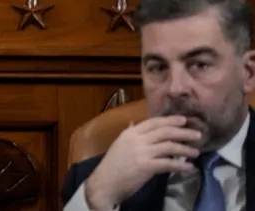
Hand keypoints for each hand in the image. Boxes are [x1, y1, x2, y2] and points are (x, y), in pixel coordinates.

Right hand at [84, 115, 198, 209]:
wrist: (105, 182)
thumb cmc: (112, 165)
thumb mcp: (120, 144)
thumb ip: (129, 133)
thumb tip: (135, 122)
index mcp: (130, 133)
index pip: (153, 122)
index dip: (170, 120)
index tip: (184, 120)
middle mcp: (137, 139)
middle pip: (164, 132)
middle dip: (183, 132)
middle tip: (197, 135)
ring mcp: (142, 152)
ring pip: (169, 146)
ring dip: (185, 149)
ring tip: (195, 152)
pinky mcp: (146, 166)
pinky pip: (168, 164)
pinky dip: (180, 166)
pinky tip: (189, 167)